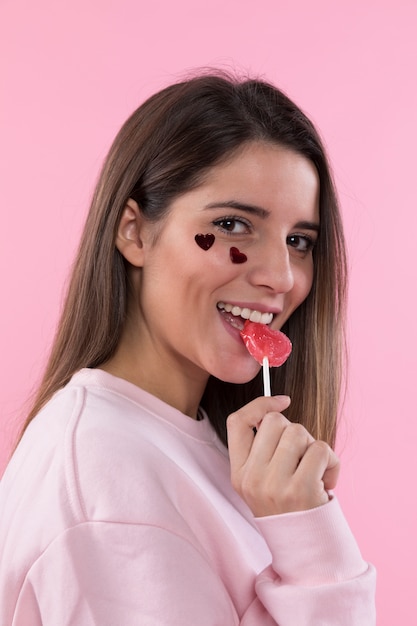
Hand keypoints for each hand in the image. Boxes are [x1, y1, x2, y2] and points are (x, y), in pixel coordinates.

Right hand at [227, 396, 339, 516]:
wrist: (306, 549)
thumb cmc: (290, 506)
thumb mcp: (263, 480)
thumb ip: (264, 447)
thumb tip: (279, 404)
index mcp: (239, 473)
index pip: (237, 421)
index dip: (259, 404)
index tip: (282, 401)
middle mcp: (251, 478)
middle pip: (275, 422)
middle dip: (295, 432)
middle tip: (302, 458)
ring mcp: (273, 484)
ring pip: (298, 431)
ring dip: (314, 446)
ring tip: (315, 470)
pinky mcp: (300, 490)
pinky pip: (320, 449)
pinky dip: (331, 461)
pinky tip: (327, 482)